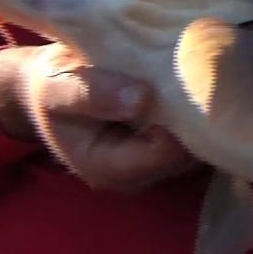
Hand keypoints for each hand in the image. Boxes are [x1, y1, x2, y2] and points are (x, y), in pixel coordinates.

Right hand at [0, 44, 199, 192]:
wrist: (54, 88)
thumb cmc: (52, 87)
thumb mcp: (58, 87)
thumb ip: (93, 94)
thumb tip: (142, 98)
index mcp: (106, 169)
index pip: (164, 154)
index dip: (178, 120)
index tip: (180, 82)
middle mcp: (135, 178)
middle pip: (187, 155)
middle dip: (195, 119)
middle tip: (197, 75)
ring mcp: (153, 168)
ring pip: (197, 148)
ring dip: (200, 116)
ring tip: (195, 77)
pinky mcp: (165, 153)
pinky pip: (196, 138)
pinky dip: (198, 115)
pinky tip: (192, 87)